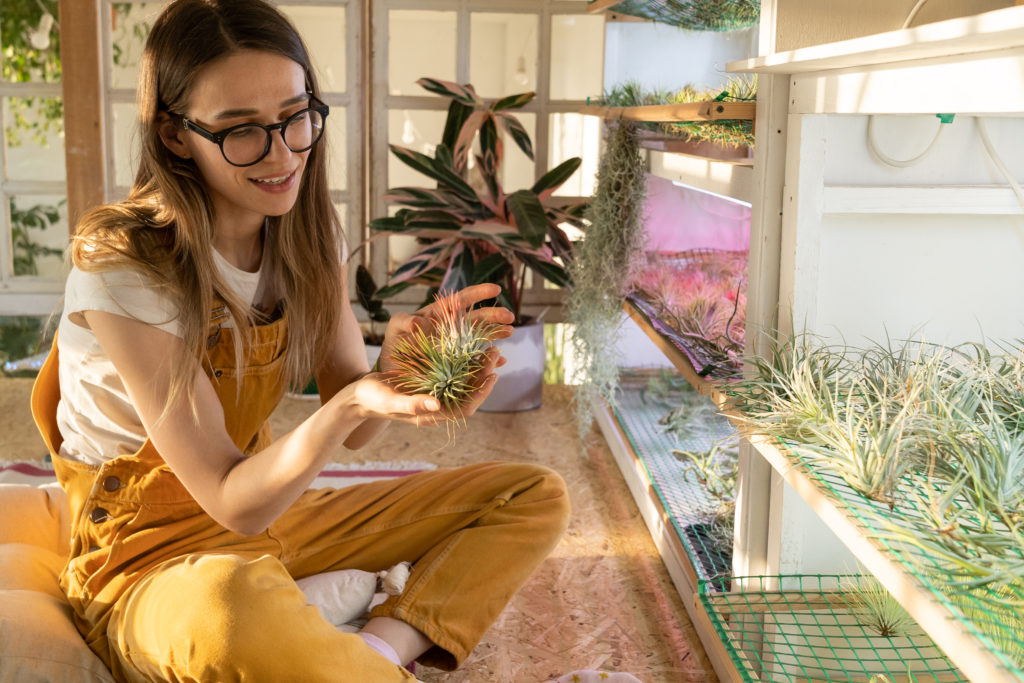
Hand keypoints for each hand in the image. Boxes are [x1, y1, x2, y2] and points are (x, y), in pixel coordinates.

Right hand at [350, 345, 501, 425]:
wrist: (359, 395)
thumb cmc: (372, 399)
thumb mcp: (389, 400)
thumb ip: (412, 405)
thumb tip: (436, 406)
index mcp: (431, 415)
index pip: (465, 408)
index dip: (481, 394)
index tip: (492, 375)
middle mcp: (437, 406)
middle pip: (469, 394)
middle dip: (484, 376)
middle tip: (494, 353)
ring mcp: (435, 395)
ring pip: (464, 383)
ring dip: (477, 368)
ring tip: (488, 349)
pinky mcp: (430, 383)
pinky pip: (454, 375)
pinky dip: (464, 363)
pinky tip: (470, 348)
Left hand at [377, 283, 513, 373]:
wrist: (392, 372)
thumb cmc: (393, 346)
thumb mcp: (394, 329)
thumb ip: (403, 321)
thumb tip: (419, 322)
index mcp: (438, 315)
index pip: (460, 300)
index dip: (478, 293)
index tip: (495, 288)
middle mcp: (450, 329)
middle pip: (476, 318)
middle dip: (493, 315)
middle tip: (509, 317)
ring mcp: (455, 347)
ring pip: (480, 337)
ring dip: (496, 334)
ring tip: (509, 332)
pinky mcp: (457, 365)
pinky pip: (476, 360)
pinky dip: (488, 360)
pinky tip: (500, 360)